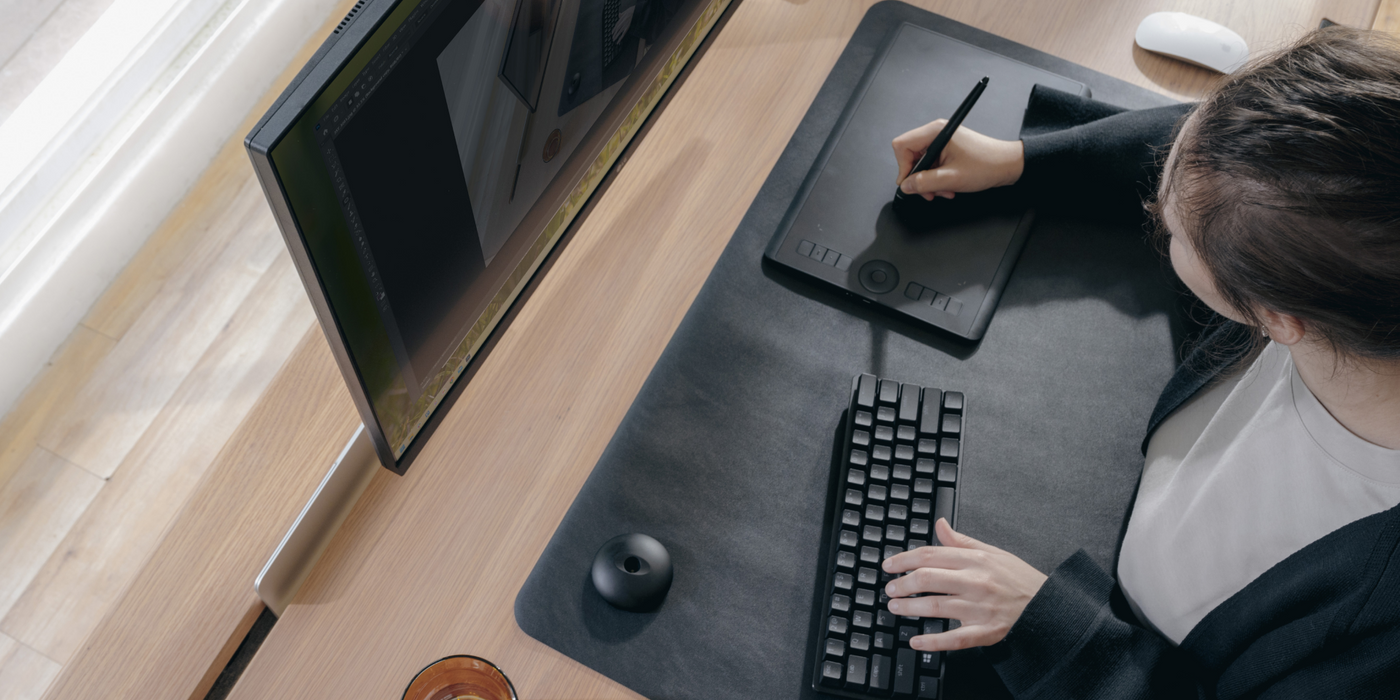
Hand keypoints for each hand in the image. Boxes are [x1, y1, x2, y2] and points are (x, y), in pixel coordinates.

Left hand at [882, 519, 1046, 650]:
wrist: (1048, 606)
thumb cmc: (1018, 579)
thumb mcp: (992, 552)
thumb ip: (961, 541)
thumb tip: (940, 524)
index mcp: (975, 560)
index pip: (930, 555)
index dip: (904, 559)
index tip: (889, 565)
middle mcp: (975, 582)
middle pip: (928, 579)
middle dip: (902, 584)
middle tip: (889, 589)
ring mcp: (979, 608)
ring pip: (935, 606)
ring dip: (909, 608)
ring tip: (895, 607)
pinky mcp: (985, 631)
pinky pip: (954, 638)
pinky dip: (932, 642)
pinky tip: (916, 641)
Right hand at [892, 120, 1024, 200]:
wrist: (1008, 165)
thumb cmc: (987, 165)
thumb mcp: (951, 178)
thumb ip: (924, 183)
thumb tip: (906, 186)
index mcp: (936, 132)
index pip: (902, 145)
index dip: (903, 167)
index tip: (910, 183)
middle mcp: (937, 134)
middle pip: (910, 156)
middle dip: (918, 178)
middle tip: (928, 192)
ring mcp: (942, 142)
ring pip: (921, 165)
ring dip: (929, 182)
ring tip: (943, 191)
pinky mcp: (947, 151)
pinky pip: (932, 166)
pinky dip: (936, 179)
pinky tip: (948, 187)